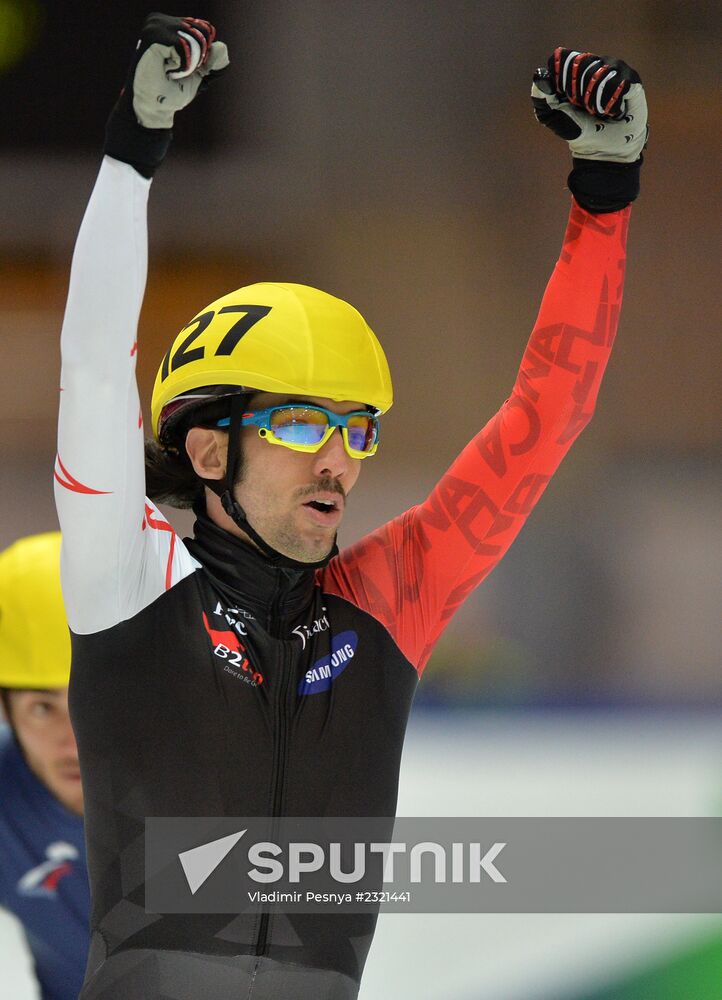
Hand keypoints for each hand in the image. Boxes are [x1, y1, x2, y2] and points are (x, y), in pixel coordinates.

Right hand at [104, 13, 228, 176]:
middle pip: (201, 31)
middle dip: (198, 58)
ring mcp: (155, 27)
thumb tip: (221, 47)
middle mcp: (161, 22)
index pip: (204, 29)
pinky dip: (183, 64)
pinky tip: (167, 70)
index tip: (184, 68)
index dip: (204, 53)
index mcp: (170, 26)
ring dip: (189, 63)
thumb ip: (215, 62)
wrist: (155, 108)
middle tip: (177, 70)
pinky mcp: (153, 36)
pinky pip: (184, 45)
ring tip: (171, 71)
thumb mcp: (200, 76)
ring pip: (193, 38)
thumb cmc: (173, 92)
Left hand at [531, 47, 646, 163]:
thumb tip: (539, 74)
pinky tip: (614, 113)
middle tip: (585, 109)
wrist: (604, 149)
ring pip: (601, 73)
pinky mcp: (632, 80)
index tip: (567, 100)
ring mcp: (614, 68)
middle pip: (582, 64)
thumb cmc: (577, 129)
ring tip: (599, 112)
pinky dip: (611, 104)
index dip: (563, 80)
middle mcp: (595, 62)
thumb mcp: (552, 117)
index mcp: (573, 68)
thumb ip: (540, 98)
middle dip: (580, 93)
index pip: (563, 59)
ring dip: (596, 101)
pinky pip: (618, 84)